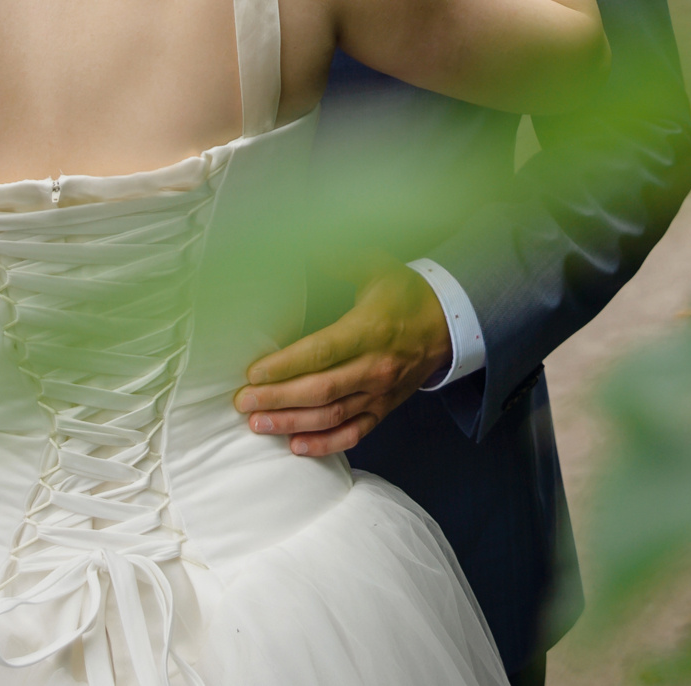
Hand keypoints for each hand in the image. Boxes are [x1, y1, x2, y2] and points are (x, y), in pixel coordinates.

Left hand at [233, 259, 450, 455]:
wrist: (447, 325)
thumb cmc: (406, 294)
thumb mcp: (377, 267)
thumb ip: (342, 258)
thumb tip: (307, 245)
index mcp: (369, 330)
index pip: (321, 353)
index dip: (285, 366)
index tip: (254, 373)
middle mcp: (374, 366)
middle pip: (320, 390)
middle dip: (278, 399)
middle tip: (243, 401)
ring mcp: (380, 392)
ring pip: (332, 416)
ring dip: (292, 423)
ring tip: (258, 424)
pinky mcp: (383, 409)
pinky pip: (353, 433)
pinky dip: (325, 444)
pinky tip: (296, 446)